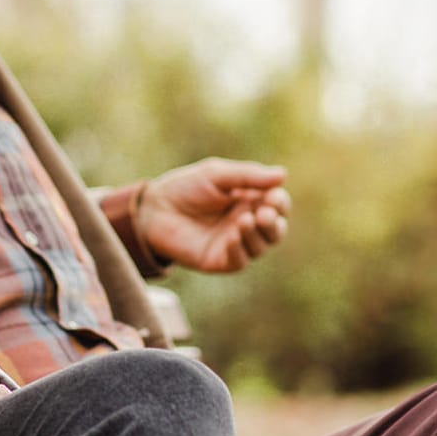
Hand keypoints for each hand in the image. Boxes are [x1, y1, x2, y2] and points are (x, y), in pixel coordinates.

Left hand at [138, 158, 290, 273]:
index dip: (279, 202)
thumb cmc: (185, 188)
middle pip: (275, 229)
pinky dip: (239, 249)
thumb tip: (282, 174)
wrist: (153, 209)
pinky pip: (239, 260)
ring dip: (257, 234)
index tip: (272, 196)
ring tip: (244, 221)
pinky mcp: (220, 260)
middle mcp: (246, 223)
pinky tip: (232, 236)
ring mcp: (235, 243)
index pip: (277, 204)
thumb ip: (247, 176)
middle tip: (264, 213)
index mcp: (250, 200)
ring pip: (261, 246)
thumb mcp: (216, 174)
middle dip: (274, 222)